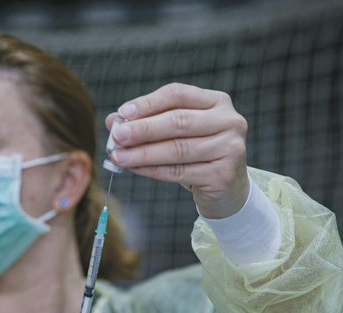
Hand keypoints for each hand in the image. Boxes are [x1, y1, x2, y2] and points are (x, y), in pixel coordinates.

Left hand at [106, 82, 248, 218]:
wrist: (226, 188)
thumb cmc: (196, 153)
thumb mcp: (175, 132)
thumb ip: (148, 122)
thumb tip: (113, 120)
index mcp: (217, 101)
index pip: (178, 94)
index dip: (148, 103)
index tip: (123, 113)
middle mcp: (229, 121)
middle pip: (178, 121)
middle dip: (143, 129)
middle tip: (117, 136)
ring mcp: (230, 148)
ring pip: (177, 149)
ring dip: (142, 153)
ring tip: (118, 156)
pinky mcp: (223, 175)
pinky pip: (179, 172)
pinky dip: (152, 170)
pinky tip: (134, 168)